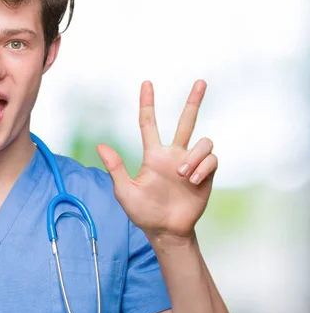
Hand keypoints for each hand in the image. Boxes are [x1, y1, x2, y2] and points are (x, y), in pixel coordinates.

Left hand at [97, 80, 216, 241]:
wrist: (166, 231)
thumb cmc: (143, 212)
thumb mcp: (125, 191)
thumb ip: (116, 168)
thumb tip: (100, 146)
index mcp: (153, 155)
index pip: (148, 123)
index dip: (147, 103)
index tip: (146, 83)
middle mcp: (174, 155)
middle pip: (186, 121)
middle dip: (194, 101)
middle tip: (201, 81)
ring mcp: (191, 163)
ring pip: (203, 141)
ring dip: (194, 156)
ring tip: (183, 175)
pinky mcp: (207, 174)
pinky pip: (212, 159)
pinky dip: (203, 167)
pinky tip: (193, 181)